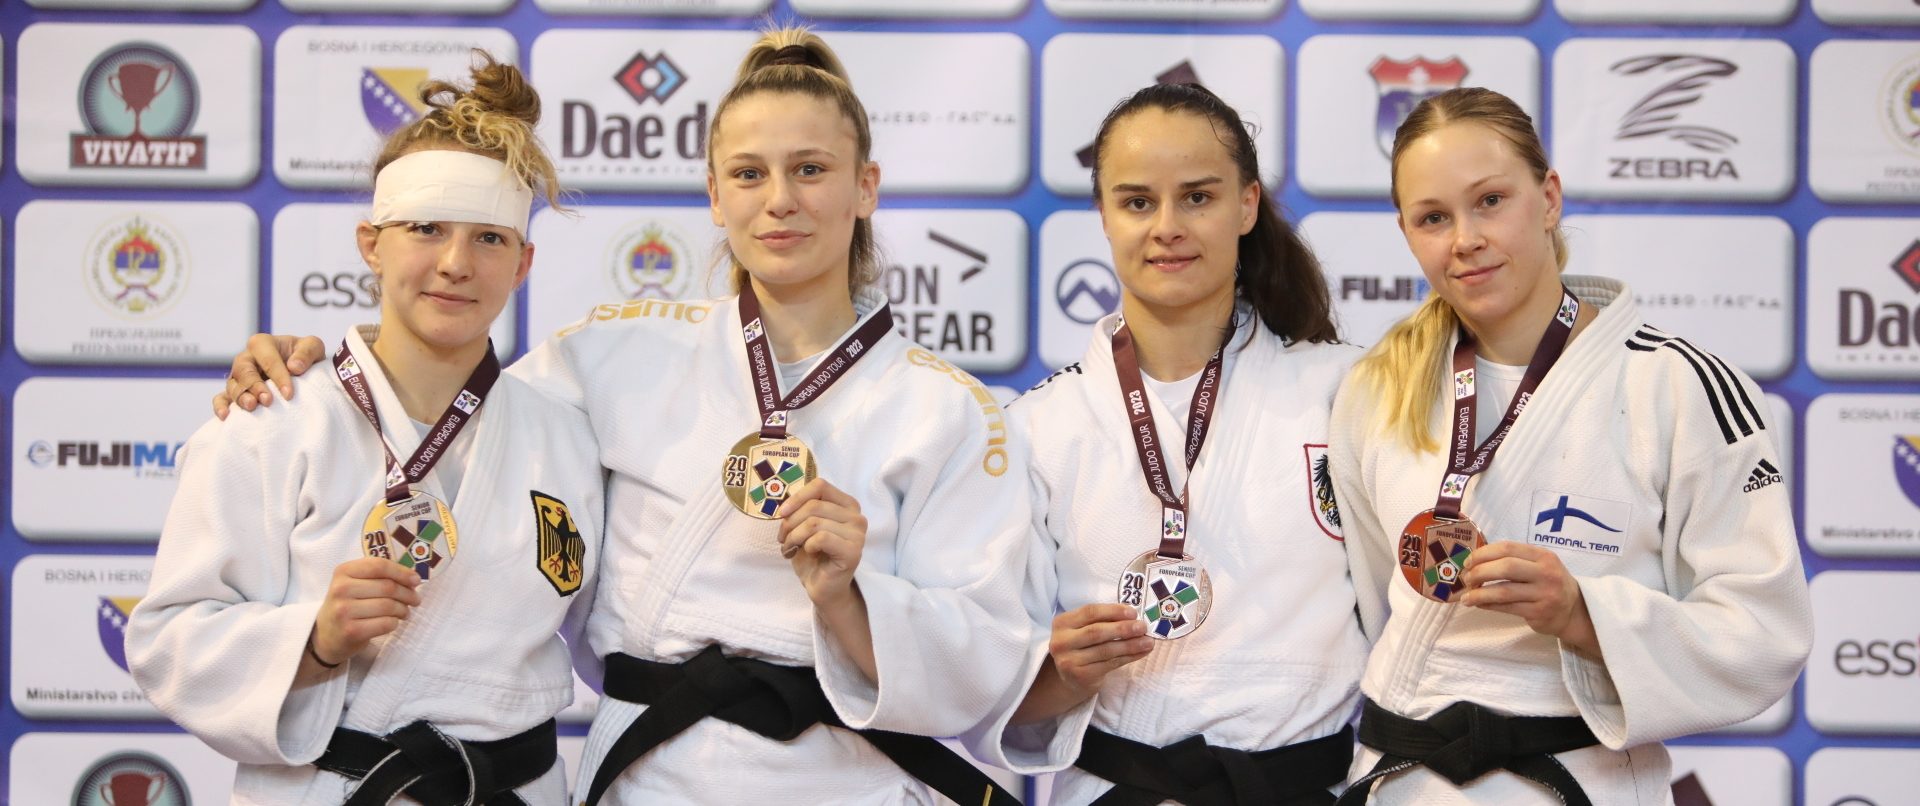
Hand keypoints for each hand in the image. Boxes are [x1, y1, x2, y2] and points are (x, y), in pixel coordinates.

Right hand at [215, 334, 326, 418]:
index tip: (289, 394)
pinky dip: (220, 406)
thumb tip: (294, 366)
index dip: (278, 376)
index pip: (268, 359)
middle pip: (244, 371)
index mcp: (262, 344)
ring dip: (240, 397)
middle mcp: (246, 359)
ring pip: (232, 385)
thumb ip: (307, 352)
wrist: (302, 372)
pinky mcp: (235, 393)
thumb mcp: (313, 347)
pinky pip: (221, 398)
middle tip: (267, 401)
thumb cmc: (305, 357)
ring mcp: (238, 377)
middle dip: (254, 386)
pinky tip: (225, 416)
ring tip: (252, 407)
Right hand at [310, 557, 421, 666]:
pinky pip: (386, 623)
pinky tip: (392, 622)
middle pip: (388, 587)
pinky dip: (395, 623)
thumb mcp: (355, 583)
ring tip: (405, 612)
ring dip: (403, 609)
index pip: (379, 566)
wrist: (326, 636)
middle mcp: (341, 589)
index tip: (416, 580)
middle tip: (415, 600)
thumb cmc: (348, 605)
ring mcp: (344, 611)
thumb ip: (379, 576)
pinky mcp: (351, 631)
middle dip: (408, 594)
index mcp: (343, 571)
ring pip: (389, 606)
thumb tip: (413, 578)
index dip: (402, 572)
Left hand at [775, 479, 867, 604]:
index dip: (797, 497)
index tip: (782, 514)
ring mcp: (857, 534)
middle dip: (791, 522)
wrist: (823, 587)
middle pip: (814, 505)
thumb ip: (801, 509)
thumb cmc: (813, 555)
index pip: (820, 486)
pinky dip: (806, 546)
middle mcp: (856, 516)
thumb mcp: (803, 526)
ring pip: (814, 522)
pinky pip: (821, 538)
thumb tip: (784, 504)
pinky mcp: (853, 551)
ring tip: (790, 548)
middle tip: (783, 539)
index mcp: (846, 504)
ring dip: (794, 537)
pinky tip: (808, 553)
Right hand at [1048, 603, 1151, 699]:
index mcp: (1062, 622)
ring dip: (1130, 645)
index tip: (1133, 613)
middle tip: (1143, 627)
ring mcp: (1069, 660)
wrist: (1069, 678)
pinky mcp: (1080, 675)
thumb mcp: (1083, 629)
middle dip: (1123, 629)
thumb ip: (1101, 621)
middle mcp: (1061, 641)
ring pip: (1105, 650)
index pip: (1089, 612)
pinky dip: (1128, 657)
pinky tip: (1141, 653)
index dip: (1112, 611)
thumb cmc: (1082, 646)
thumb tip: (1133, 617)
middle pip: (1096, 631)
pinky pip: (1109, 664)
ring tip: (1148, 642)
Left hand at [1460, 542, 1600, 657]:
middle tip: (1467, 579)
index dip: (1483, 554)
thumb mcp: (1539, 565)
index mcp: (1542, 556)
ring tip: (1466, 598)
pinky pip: (1507, 607)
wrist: (1574, 610)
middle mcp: (1546, 572)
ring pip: (1504, 591)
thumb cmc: (1549, 583)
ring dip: (1480, 594)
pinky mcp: (1539, 612)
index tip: (1468, 562)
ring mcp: (1544, 594)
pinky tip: (1479, 604)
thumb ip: (1514, 560)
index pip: (1507, 548)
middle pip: (1506, 567)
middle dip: (1480, 572)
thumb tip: (1475, 562)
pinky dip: (1488, 605)